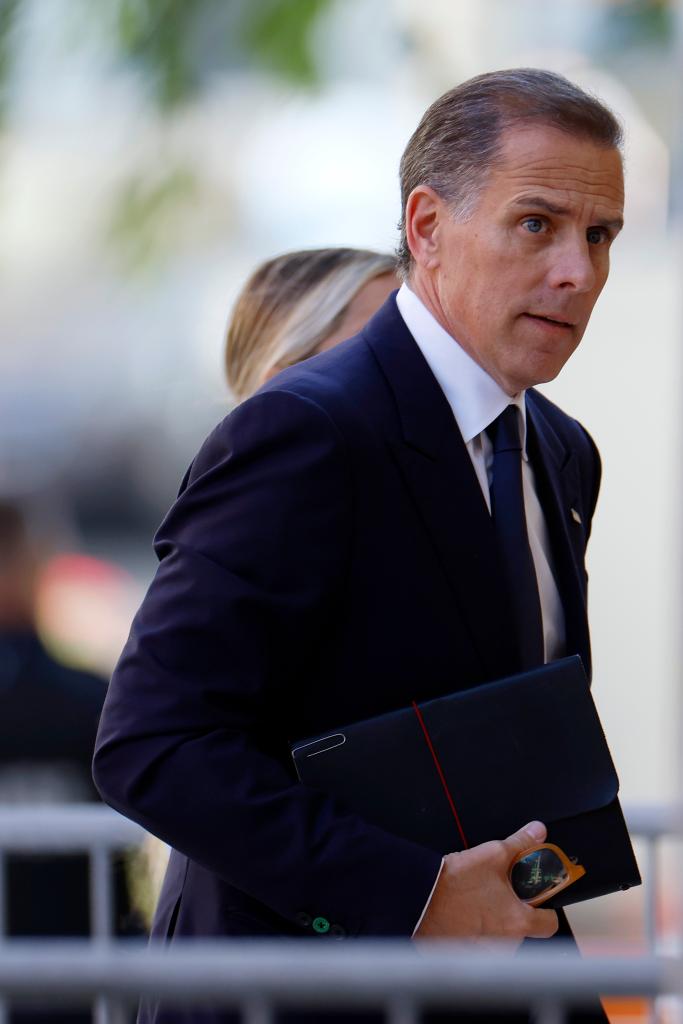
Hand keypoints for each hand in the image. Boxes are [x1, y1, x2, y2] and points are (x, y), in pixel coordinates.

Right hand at [413, 821, 558, 948]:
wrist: (419, 898)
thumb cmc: (454, 882)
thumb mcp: (493, 854)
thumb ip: (521, 844)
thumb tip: (536, 832)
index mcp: (519, 921)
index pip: (550, 923)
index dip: (545, 908)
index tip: (537, 898)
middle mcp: (506, 944)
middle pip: (522, 928)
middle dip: (514, 911)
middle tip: (497, 894)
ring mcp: (486, 953)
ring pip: (501, 937)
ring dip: (494, 923)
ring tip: (476, 903)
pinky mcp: (467, 956)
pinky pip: (480, 946)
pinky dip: (475, 933)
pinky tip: (464, 916)